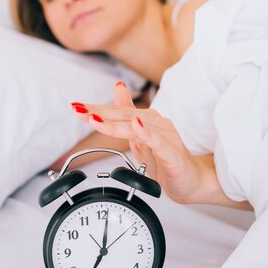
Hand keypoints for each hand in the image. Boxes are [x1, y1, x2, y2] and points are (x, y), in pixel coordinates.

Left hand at [70, 82, 207, 204]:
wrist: (191, 181)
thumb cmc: (166, 159)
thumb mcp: (140, 136)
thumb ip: (127, 114)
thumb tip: (118, 87)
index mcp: (146, 120)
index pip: (117, 112)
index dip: (96, 109)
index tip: (76, 107)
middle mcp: (156, 124)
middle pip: (125, 116)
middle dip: (99, 113)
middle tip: (79, 110)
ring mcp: (166, 137)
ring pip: (138, 127)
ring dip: (116, 124)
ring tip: (96, 120)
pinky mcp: (173, 154)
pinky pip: (160, 142)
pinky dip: (147, 134)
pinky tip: (137, 127)